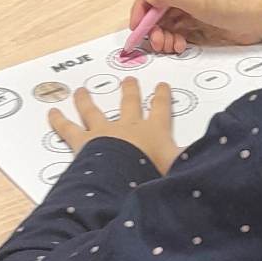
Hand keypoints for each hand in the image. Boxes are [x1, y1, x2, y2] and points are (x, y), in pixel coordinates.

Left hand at [49, 77, 179, 173]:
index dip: (162, 96)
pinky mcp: (84, 142)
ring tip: (81, 91)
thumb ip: (191, 162)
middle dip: (129, 91)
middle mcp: (129, 126)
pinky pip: (68, 129)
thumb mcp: (180, 167)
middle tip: (128, 79)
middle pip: (129, 103)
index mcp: (154, 131)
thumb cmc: (154, 174)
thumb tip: (210, 159)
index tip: (161, 85)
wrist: (126, 181)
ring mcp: (104, 132)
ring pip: (93, 111)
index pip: (161, 109)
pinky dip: (59, 120)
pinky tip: (51, 112)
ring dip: (87, 100)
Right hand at [128, 0, 261, 53]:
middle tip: (157, 44)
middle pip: (157, 7)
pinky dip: (175, 39)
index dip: (141, 9)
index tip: (137, 29)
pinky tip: (180, 46)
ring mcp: (193, 4)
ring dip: (164, 35)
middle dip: (153, 27)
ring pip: (167, 21)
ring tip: (171, 47)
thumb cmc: (232, 3)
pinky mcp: (200, 19)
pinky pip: (179, 30)